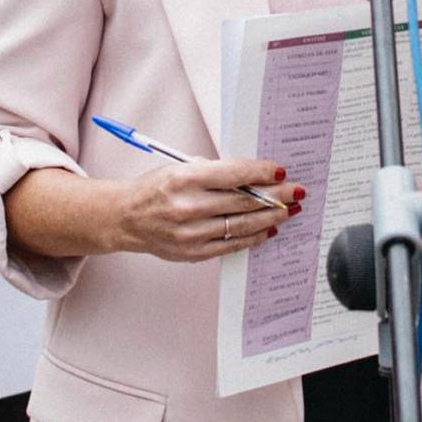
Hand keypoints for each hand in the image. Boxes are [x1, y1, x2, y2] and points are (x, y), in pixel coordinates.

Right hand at [118, 154, 297, 261]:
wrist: (126, 218)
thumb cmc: (154, 189)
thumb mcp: (180, 168)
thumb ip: (215, 173)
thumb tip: (254, 177)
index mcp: (183, 179)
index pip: (233, 174)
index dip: (261, 173)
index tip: (280, 171)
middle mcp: (187, 207)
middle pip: (243, 201)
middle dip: (275, 195)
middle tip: (295, 192)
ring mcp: (190, 233)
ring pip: (241, 224)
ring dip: (270, 217)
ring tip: (289, 210)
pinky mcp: (193, 252)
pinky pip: (231, 244)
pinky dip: (253, 236)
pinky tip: (268, 229)